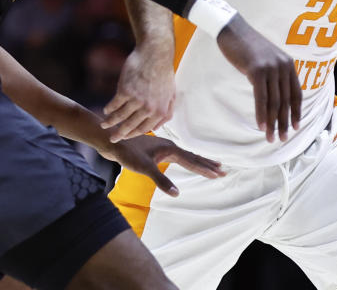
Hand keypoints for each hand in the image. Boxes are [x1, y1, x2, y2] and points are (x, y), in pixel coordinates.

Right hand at [101, 44, 174, 141]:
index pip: (144, 129)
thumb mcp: (170, 94)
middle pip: (130, 126)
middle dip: (119, 134)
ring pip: (120, 117)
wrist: (155, 54)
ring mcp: (136, 100)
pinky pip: (114, 104)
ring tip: (103, 125)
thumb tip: (157, 128)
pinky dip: (109, 109)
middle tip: (112, 138)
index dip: (133, 134)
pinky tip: (106, 110)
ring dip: (110, 122)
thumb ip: (166, 112)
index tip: (126, 137)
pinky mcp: (125, 91)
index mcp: (160, 111)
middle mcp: (148, 109)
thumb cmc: (163, 72)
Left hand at [101, 134, 224, 196]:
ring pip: (187, 156)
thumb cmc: (127, 153)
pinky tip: (188, 162)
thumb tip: (177, 194)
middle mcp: (170, 147)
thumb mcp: (144, 168)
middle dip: (208, 165)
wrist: (113, 141)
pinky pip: (179, 156)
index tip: (219, 174)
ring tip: (212, 165)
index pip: (192, 161)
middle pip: (193, 157)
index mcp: (170, 149)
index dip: (206, 169)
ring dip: (200, 162)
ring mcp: (164, 148)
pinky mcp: (158, 151)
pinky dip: (188, 161)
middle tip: (223, 171)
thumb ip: (161, 180)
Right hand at [216, 14, 300, 142]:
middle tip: (282, 139)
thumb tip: (275, 96)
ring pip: (274, 102)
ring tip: (270, 137)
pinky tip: (260, 125)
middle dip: (284, 122)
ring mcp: (271, 68)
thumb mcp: (266, 59)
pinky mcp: (257, 71)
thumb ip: (274, 74)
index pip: (296, 93)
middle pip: (286, 101)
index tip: (295, 127)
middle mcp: (283, 66)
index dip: (296, 112)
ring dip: (272, 123)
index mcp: (288, 64)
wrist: (233, 30)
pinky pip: (261, 97)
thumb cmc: (247, 46)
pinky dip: (261, 114)